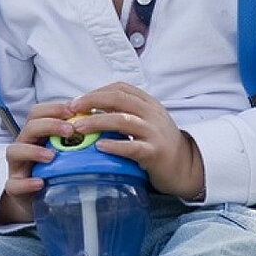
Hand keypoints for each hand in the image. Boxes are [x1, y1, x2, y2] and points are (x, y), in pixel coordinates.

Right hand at [0, 101, 74, 224]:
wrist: (41, 200)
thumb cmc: (55, 171)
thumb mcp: (66, 152)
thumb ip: (79, 140)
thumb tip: (105, 125)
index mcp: (37, 134)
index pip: (38, 113)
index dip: (53, 108)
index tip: (73, 110)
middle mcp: (24, 146)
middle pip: (29, 127)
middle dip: (49, 125)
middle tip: (70, 130)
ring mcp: (17, 167)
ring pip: (14, 151)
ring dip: (33, 151)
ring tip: (52, 156)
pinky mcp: (14, 187)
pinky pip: (14, 185)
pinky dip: (26, 183)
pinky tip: (40, 183)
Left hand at [68, 82, 204, 199]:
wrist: (184, 167)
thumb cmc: (157, 142)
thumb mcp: (143, 120)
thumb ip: (121, 112)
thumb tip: (88, 108)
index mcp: (148, 103)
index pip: (120, 88)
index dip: (96, 92)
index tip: (77, 101)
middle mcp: (152, 113)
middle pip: (118, 99)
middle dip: (91, 101)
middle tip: (71, 109)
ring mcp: (155, 132)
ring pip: (122, 120)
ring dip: (96, 122)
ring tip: (78, 128)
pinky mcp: (156, 153)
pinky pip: (132, 147)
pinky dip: (114, 145)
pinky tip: (99, 147)